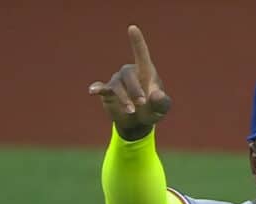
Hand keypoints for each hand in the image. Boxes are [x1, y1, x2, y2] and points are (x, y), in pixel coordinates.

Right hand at [88, 25, 170, 140]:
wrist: (138, 123)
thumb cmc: (152, 110)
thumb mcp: (161, 108)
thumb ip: (162, 102)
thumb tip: (156, 95)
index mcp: (145, 72)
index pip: (141, 53)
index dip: (137, 41)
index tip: (132, 28)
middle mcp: (129, 73)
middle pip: (129, 74)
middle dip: (136, 89)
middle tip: (142, 103)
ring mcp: (117, 82)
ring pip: (117, 86)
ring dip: (124, 99)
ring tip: (132, 111)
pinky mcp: (107, 92)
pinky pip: (101, 88)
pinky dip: (97, 88)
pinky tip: (93, 91)